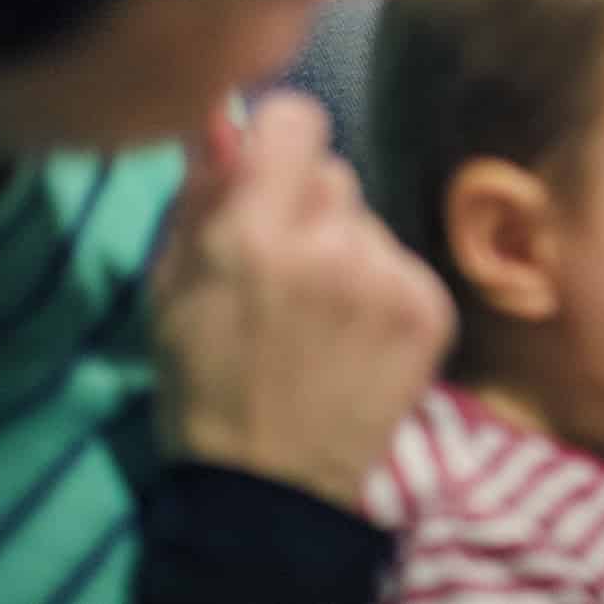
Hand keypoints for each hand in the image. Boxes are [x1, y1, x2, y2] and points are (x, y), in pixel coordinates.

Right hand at [148, 92, 453, 510]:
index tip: (269, 169)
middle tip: (285, 271)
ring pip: (369, 222)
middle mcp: (330, 243)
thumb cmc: (202, 382)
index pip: (298, 118)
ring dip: (347, 251)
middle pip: (336, 174)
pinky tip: (356, 338)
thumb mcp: (171, 285)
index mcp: (253, 233)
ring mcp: (389, 276)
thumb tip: (226, 118)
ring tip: (321, 318)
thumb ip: (201, 194)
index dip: (280, 139)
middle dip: (308, 209)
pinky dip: (383, 290)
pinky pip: (404, 264)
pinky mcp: (432, 307)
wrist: (270, 485)